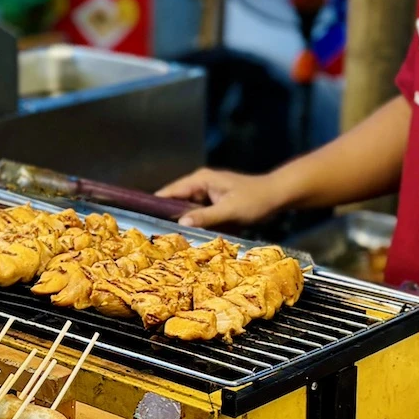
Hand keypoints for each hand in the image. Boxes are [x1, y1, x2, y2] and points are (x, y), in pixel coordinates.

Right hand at [159, 166, 285, 231]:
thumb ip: (205, 217)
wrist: (278, 195)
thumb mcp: (230, 210)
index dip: (155, 204)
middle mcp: (200, 184)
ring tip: (168, 238)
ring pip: (187, 209)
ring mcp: (207, 192)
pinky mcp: (214, 202)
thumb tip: (181, 223)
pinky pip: (198, 213)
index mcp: (201, 180)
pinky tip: (190, 235)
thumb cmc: (256, 200)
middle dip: (167, 216)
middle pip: (176, 201)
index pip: (170, 192)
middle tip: (155, 235)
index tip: (141, 218)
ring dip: (182, 221)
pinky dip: (195, 222)